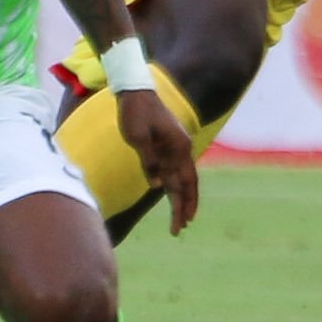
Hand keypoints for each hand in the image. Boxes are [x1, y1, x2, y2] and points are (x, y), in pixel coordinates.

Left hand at [116, 88, 199, 234]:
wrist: (134, 91)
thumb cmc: (136, 112)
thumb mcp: (138, 138)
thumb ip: (149, 162)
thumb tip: (157, 185)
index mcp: (179, 147)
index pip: (187, 182)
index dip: (187, 203)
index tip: (185, 222)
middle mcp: (181, 149)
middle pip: (186, 184)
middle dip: (183, 207)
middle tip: (178, 230)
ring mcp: (173, 148)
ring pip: (179, 179)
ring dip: (177, 199)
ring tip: (176, 221)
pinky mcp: (164, 146)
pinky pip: (170, 170)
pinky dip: (170, 186)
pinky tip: (167, 197)